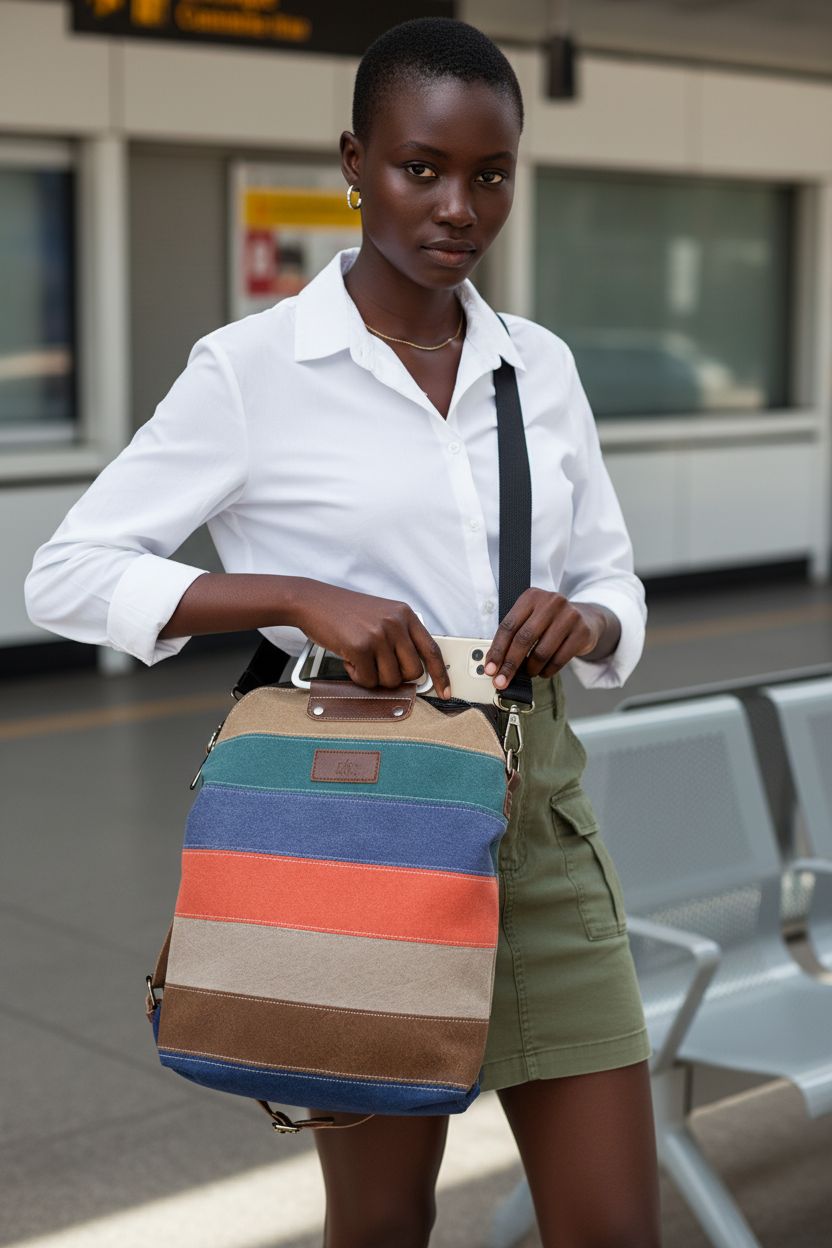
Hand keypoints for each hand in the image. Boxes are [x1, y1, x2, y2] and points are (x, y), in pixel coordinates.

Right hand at [294, 581, 450, 697]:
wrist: (313, 601)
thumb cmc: (344, 612)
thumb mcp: (381, 615)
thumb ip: (399, 637)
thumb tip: (412, 671)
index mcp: (405, 615)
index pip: (432, 650)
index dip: (440, 674)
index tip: (445, 691)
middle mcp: (396, 623)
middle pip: (412, 672)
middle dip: (395, 677)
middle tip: (377, 666)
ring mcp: (379, 635)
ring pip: (390, 680)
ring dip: (373, 676)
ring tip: (359, 657)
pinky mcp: (361, 647)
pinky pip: (368, 680)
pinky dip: (356, 675)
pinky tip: (348, 658)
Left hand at [483, 590, 618, 689]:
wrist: (585, 619)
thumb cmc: (550, 622)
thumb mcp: (530, 619)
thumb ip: (513, 637)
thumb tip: (494, 665)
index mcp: (531, 597)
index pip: (508, 626)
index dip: (497, 650)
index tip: (489, 669)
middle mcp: (550, 602)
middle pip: (523, 639)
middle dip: (510, 664)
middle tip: (502, 681)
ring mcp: (569, 616)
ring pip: (541, 652)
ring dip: (531, 669)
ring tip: (529, 672)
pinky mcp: (581, 631)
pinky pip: (559, 659)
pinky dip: (547, 671)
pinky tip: (544, 672)